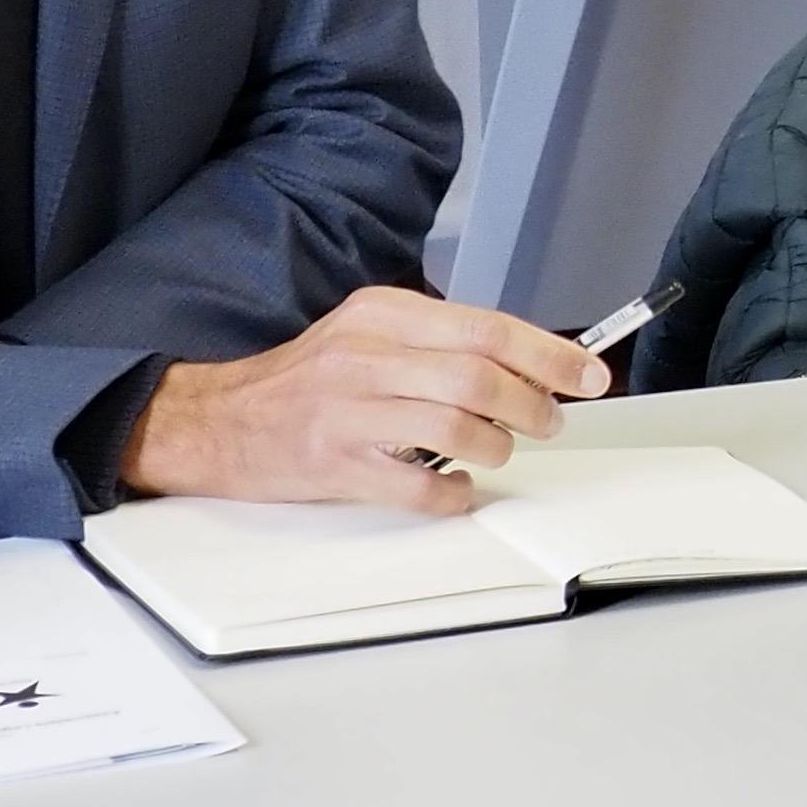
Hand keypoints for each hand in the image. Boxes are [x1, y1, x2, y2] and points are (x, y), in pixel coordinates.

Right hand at [121, 286, 612, 511]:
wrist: (218, 421)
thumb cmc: (308, 381)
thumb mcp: (370, 335)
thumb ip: (441, 343)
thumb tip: (531, 363)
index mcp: (383, 314)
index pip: (486, 327)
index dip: (548, 353)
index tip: (588, 372)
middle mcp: (365, 355)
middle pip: (478, 375)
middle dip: (533, 403)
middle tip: (550, 421)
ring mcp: (348, 410)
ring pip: (455, 425)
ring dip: (497, 445)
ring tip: (499, 451)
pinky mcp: (335, 464)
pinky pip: (417, 484)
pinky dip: (453, 493)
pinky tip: (457, 490)